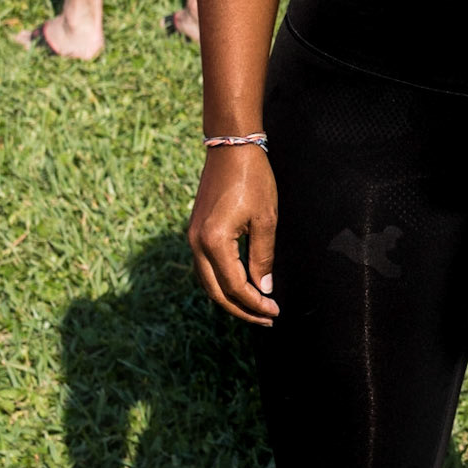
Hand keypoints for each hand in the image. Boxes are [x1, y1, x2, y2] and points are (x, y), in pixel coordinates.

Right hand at [188, 148, 279, 324]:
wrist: (231, 148)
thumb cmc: (253, 180)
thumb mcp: (266, 220)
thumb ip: (263, 257)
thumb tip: (263, 289)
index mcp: (214, 242)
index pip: (235, 286)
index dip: (255, 304)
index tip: (275, 312)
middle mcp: (197, 243)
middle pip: (216, 292)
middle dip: (241, 309)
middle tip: (266, 319)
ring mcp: (193, 237)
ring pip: (208, 282)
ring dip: (230, 298)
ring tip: (256, 308)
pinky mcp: (196, 231)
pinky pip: (206, 267)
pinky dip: (222, 282)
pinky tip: (241, 286)